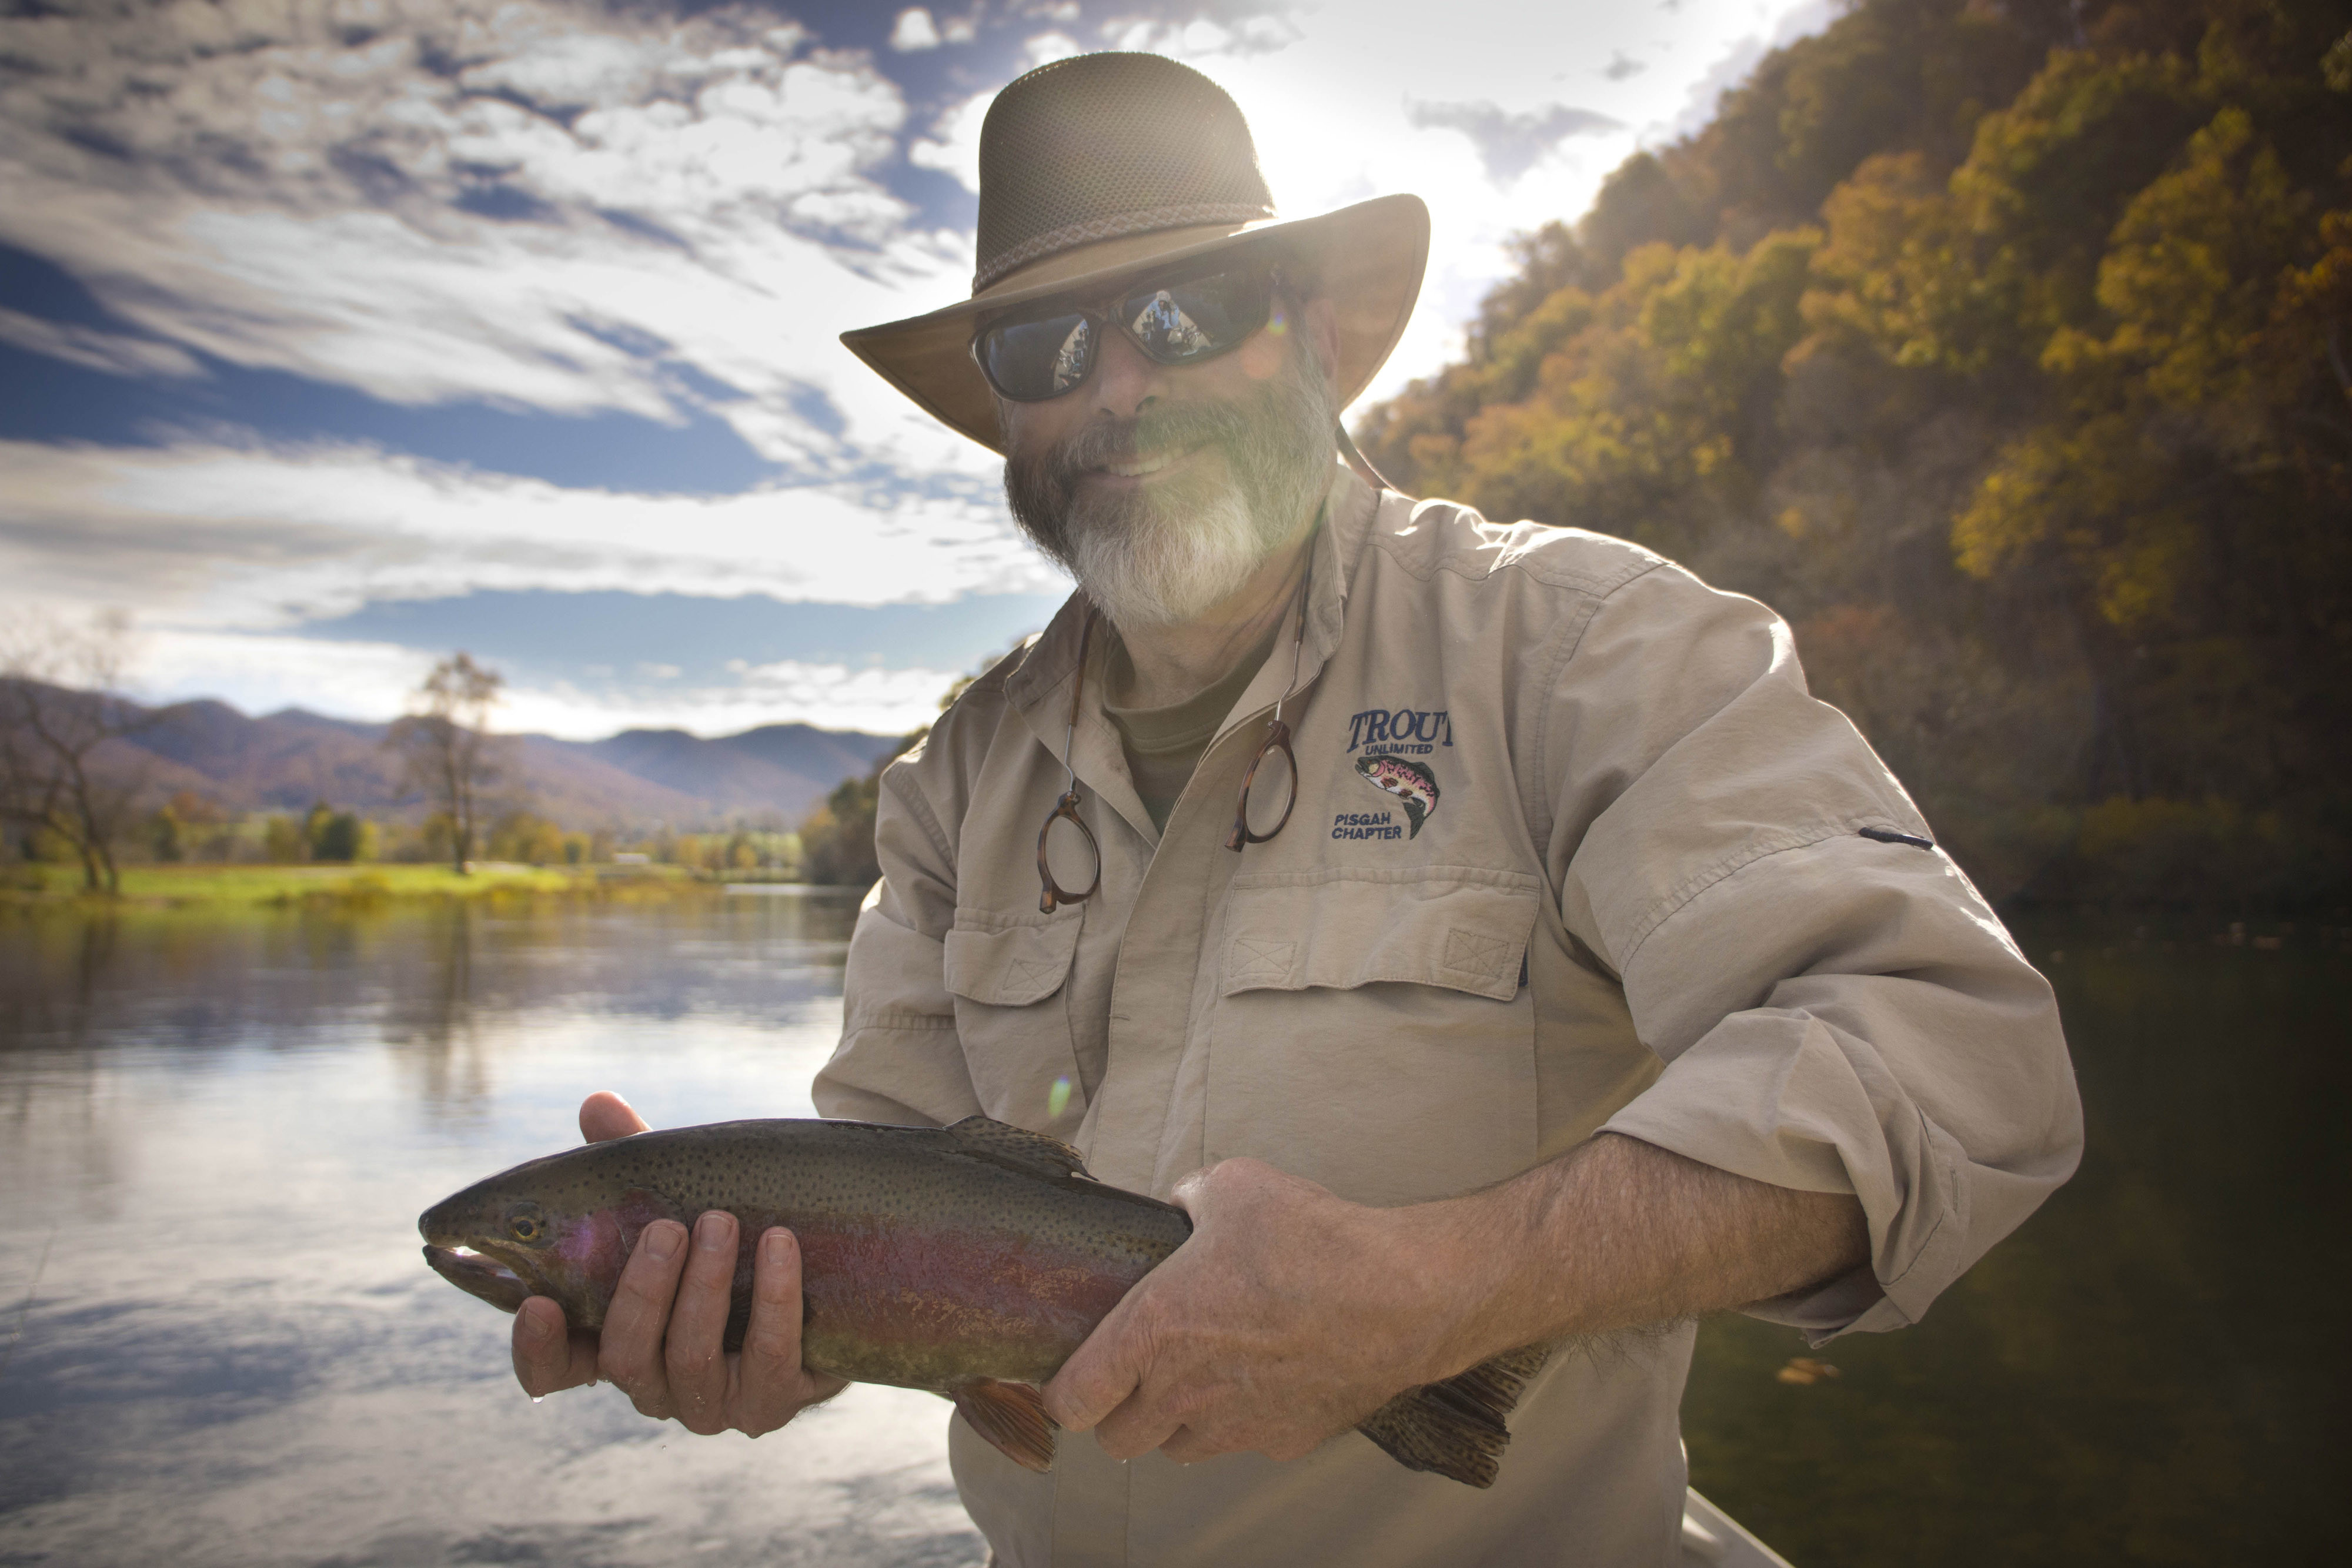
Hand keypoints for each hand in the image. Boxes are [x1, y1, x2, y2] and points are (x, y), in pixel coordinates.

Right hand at [508, 1091, 848, 1434]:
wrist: (825, 1275)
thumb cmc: (726, 1239)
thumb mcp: (677, 1198)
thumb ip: (631, 1162)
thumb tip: (596, 1103)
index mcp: (612, 1343)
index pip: (553, 1370)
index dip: (538, 1349)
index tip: (538, 1304)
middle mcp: (653, 1383)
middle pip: (624, 1357)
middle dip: (643, 1290)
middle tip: (668, 1228)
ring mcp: (711, 1402)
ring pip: (691, 1360)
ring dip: (704, 1288)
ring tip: (721, 1222)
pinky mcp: (772, 1401)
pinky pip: (770, 1360)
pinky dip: (774, 1299)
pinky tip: (780, 1245)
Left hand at [1040, 1157, 1458, 1465]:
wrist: (1399, 1297)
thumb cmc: (1313, 1240)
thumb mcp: (1233, 1186)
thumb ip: (1189, 1199)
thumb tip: (1180, 1206)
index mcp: (1153, 1331)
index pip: (1073, 1400)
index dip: (1064, 1391)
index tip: (1076, 1374)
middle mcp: (1184, 1392)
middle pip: (1118, 1440)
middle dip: (1120, 1410)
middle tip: (1141, 1371)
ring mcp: (1235, 1425)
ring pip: (1178, 1448)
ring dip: (1178, 1420)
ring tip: (1205, 1372)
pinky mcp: (1284, 1440)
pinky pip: (1243, 1440)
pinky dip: (1243, 1419)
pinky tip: (1269, 1374)